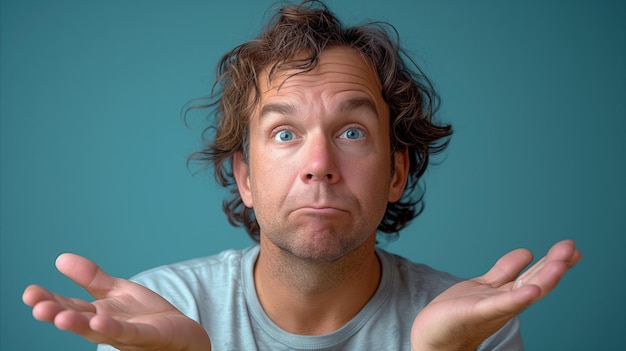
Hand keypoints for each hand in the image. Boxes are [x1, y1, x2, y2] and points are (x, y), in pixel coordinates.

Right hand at [22, 253, 210, 350]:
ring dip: (78, 325)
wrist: (181, 331)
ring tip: (60, 317)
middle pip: (77, 319)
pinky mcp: (146, 336)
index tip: (29, 293)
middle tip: (37, 307)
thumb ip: (91, 277)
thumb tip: (60, 258)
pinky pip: (127, 333)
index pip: (68, 305)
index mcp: (96, 312)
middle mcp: (104, 326)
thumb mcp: (117, 290)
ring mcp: (124, 333)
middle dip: (56, 314)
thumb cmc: (145, 315)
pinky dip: (113, 328)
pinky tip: (99, 321)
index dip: (48, 300)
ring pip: (97, 331)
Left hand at [410, 240, 581, 350]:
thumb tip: (528, 252)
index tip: (572, 249)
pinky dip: (517, 299)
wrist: (435, 337)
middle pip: (534, 282)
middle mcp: (505, 302)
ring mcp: (493, 308)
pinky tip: (532, 291)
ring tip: (562, 263)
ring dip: (544, 279)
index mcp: (507, 294)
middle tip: (572, 248)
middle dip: (554, 265)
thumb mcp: (486, 285)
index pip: (534, 275)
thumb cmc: (458, 313)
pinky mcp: (476, 312)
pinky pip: (500, 305)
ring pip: (523, 292)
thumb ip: (506, 271)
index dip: (552, 262)